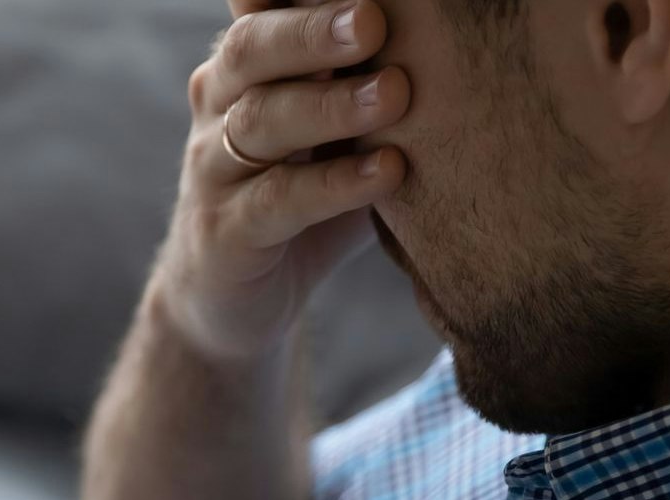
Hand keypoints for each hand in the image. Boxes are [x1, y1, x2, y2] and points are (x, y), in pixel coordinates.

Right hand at [151, 0, 409, 364]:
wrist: (233, 302)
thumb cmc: (303, 199)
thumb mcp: (336, 133)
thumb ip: (372, 84)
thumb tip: (458, 41)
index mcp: (246, 68)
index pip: (262, 10)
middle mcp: (218, 105)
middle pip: (251, 51)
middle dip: (312, 32)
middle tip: (374, 20)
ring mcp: (212, 170)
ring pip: (260, 121)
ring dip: (331, 104)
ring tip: (396, 94)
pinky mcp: (223, 234)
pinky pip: (277, 201)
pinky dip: (334, 184)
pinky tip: (388, 171)